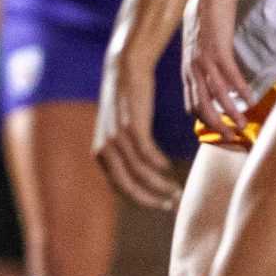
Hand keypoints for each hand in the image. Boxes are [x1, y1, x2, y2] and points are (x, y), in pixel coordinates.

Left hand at [94, 39, 180, 210]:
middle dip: (151, 199)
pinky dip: (159, 164)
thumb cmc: (126, 102)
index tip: (160, 205)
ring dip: (160, 185)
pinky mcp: (131, 126)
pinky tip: (168, 168)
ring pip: (140, 173)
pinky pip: (147, 154)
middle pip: (128, 186)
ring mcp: (117, 138)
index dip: (142, 200)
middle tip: (171, 205)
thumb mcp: (120, 131)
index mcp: (100, 155)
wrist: (124, 69)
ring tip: (176, 190)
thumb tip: (140, 173)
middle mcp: (104, 149)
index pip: (120, 188)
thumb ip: (125, 153)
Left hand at [182, 0, 253, 137]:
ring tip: (244, 124)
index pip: (191, 105)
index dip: (205, 122)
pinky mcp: (219, 50)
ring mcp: (204, 60)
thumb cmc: (206, 24)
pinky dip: (241, 90)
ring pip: (217, 95)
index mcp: (187, 72)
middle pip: (201, 106)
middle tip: (231, 137)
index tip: (219, 131)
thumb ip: (202, 70)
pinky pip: (231, 76)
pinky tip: (251, 99)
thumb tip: (217, 90)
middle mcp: (192, 69)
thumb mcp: (198, 51)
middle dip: (216, 124)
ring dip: (231, 112)